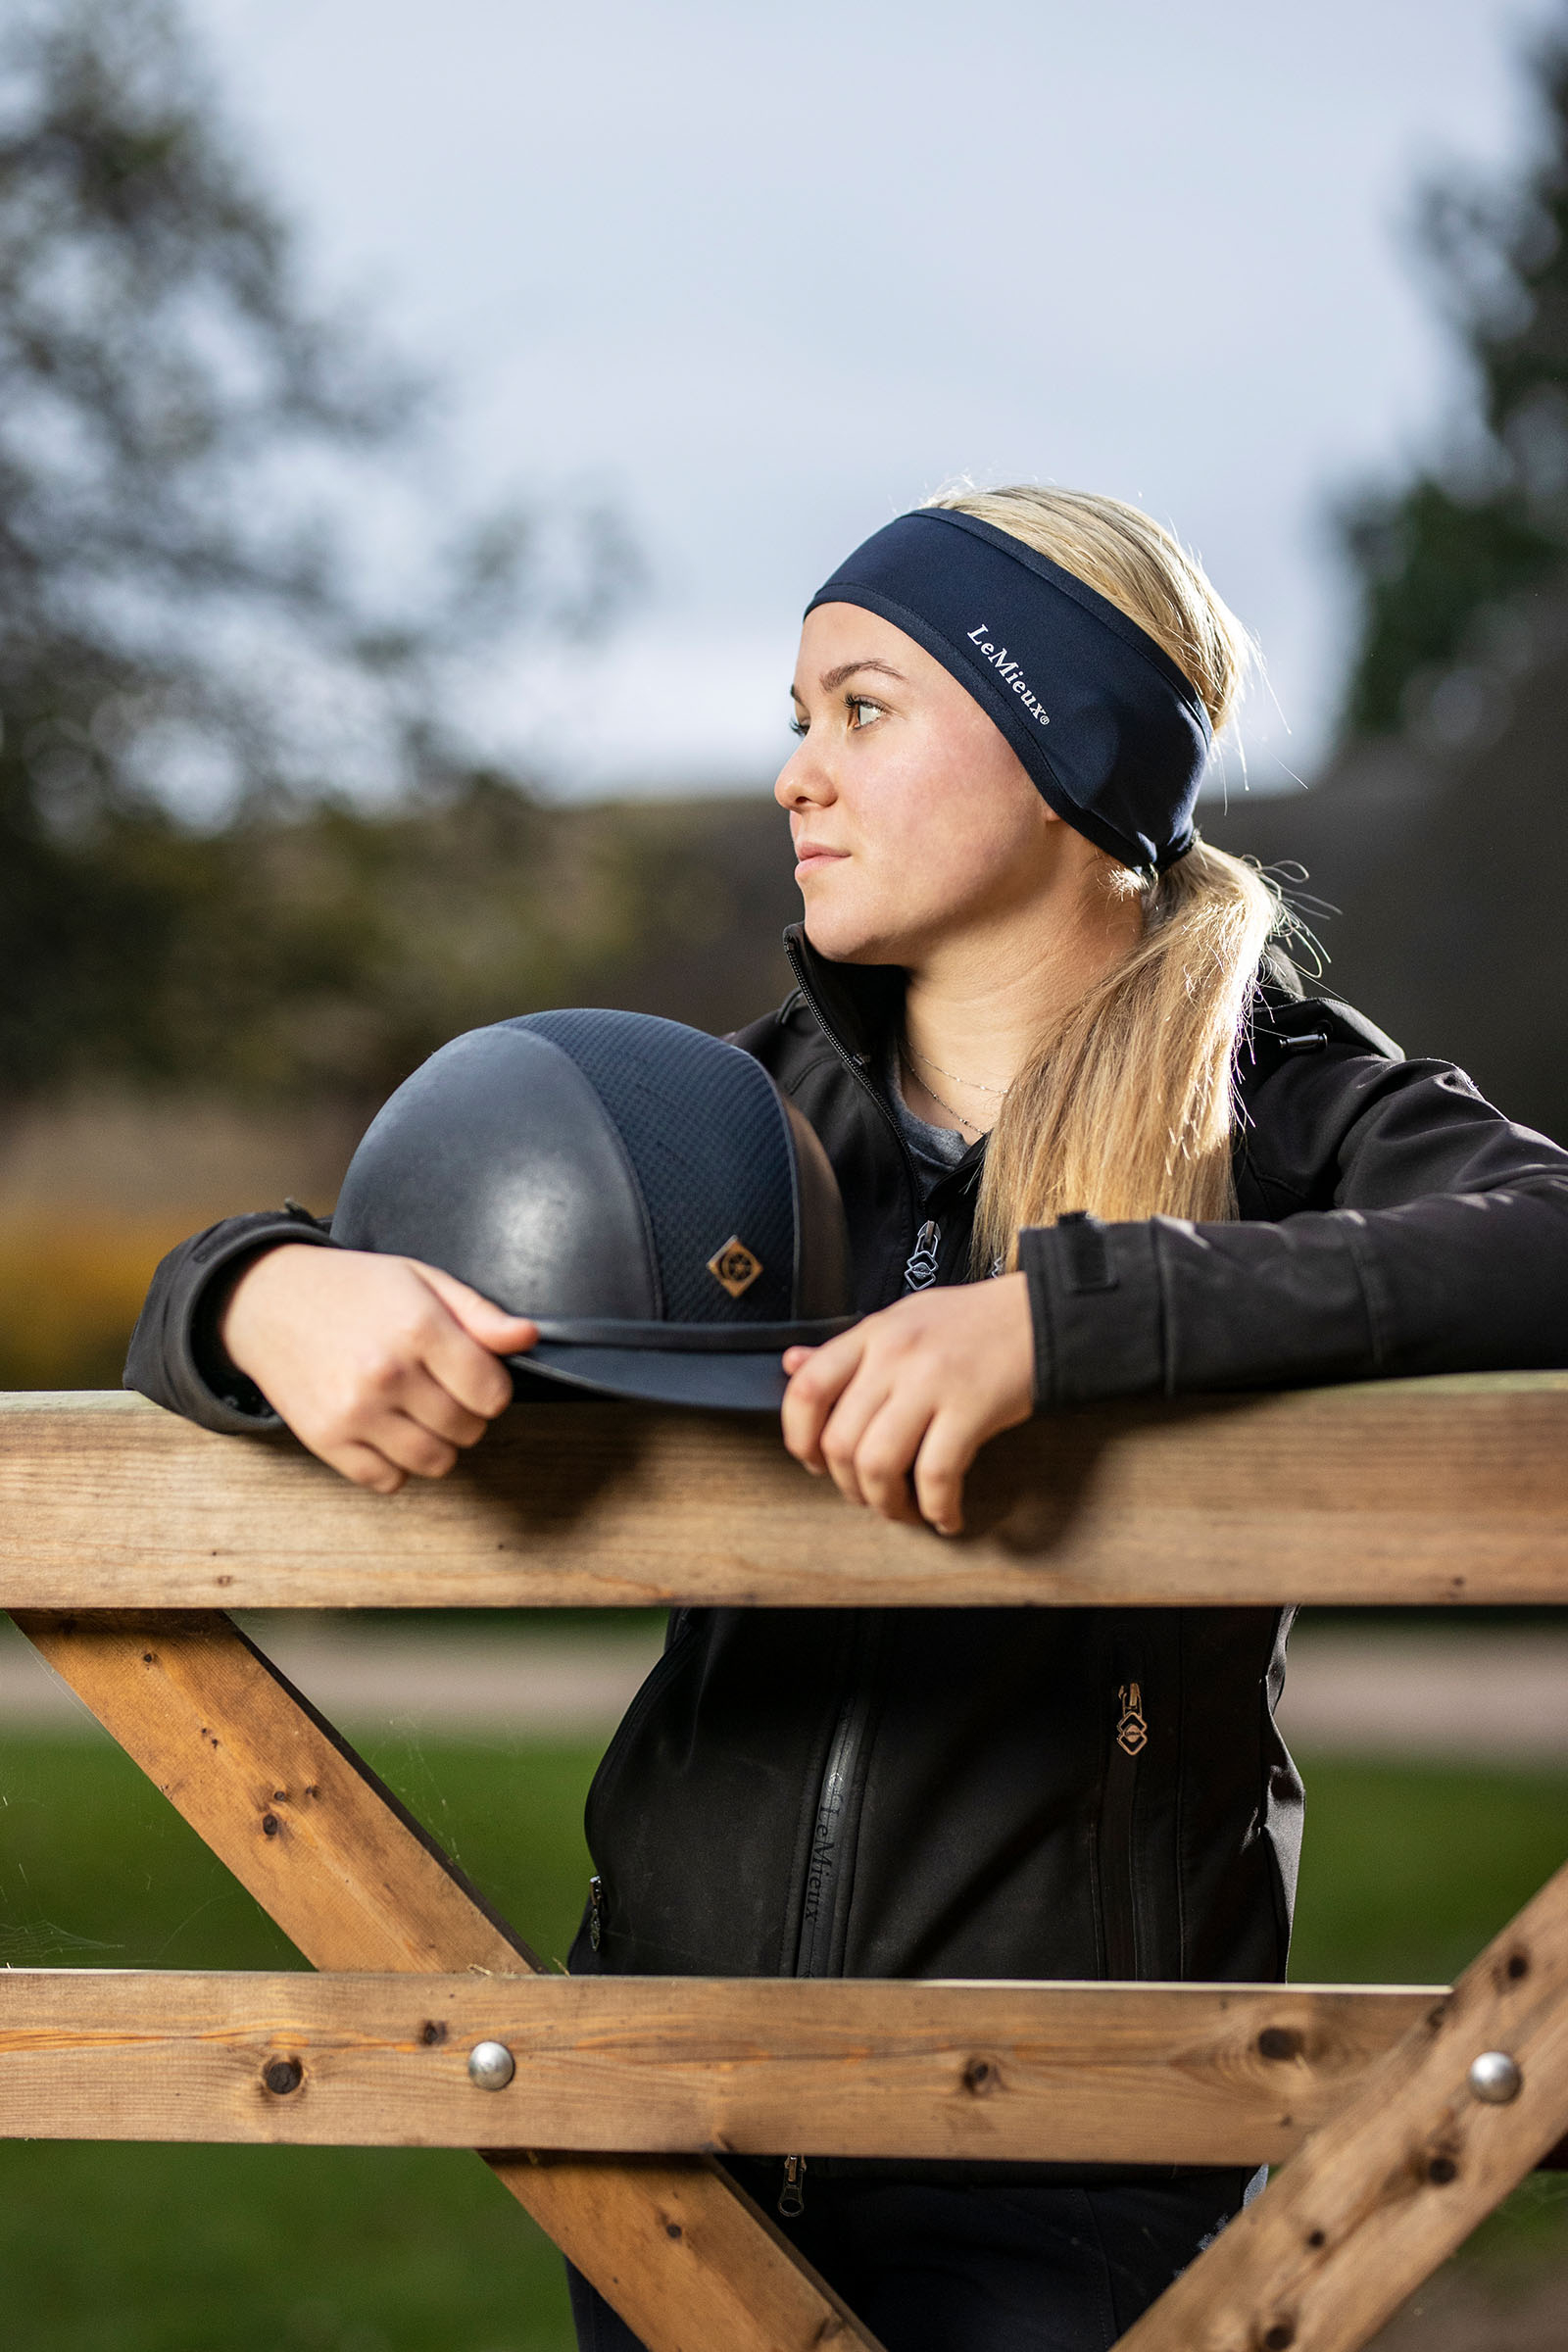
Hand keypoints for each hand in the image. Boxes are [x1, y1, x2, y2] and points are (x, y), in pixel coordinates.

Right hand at [220, 1244, 536, 1492]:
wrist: (268, 1302)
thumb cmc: (351, 1288)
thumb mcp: (420, 1279)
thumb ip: (478, 1313)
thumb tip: (527, 1337)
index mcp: (417, 1328)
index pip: (493, 1393)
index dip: (491, 1387)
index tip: (473, 1376)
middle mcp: (387, 1374)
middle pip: (468, 1429)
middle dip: (466, 1414)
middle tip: (440, 1389)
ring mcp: (354, 1412)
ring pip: (435, 1462)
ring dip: (437, 1444)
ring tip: (416, 1412)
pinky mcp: (326, 1441)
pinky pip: (388, 1481)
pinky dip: (396, 1464)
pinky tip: (386, 1430)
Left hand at [780, 1274, 1033, 1534]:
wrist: (1042, 1312)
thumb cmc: (973, 1322)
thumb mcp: (902, 1320)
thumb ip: (848, 1350)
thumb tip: (791, 1364)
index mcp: (872, 1334)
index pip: (807, 1389)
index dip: (799, 1438)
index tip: (816, 1462)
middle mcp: (895, 1356)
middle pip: (840, 1441)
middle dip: (849, 1487)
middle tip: (869, 1496)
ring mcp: (932, 1381)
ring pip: (879, 1465)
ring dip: (887, 1504)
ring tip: (905, 1510)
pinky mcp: (972, 1407)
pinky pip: (937, 1475)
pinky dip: (937, 1509)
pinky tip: (947, 1516)